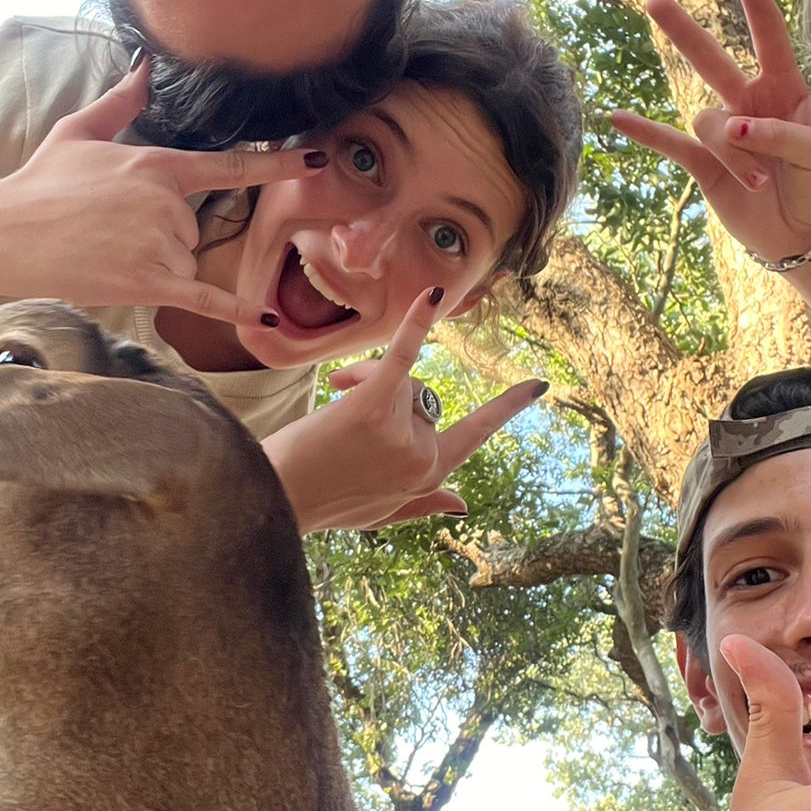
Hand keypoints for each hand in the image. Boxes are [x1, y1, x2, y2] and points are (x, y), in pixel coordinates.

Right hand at [0, 58, 325, 328]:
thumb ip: (121, 101)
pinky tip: (261, 319)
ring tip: (106, 252)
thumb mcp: (79, 132)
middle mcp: (166, 202)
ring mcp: (159, 243)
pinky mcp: (148, 282)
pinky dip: (233, 310)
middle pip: (194, 228)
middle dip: (162, 234)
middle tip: (108, 229)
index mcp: (156, 164)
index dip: (276, 165)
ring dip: (157, 263)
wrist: (4, 234)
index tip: (317, 159)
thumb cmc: (39, 183)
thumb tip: (145, 66)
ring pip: (186, 260)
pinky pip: (202, 297)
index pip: (230, 165)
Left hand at [261, 286, 547, 533]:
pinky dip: (417, 325)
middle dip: (389, 389)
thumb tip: (463, 503)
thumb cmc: (321, 504)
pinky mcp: (373, 406)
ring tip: (334, 393)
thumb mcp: (380, 514)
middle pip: (424, 396)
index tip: (537, 385)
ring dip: (369, 375)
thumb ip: (423, 505)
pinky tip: (433, 296)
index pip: (476, 434)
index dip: (505, 409)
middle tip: (341, 396)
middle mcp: (422, 457)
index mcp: (428, 477)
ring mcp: (401, 433)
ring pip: (403, 380)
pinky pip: (402, 356)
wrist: (273, 498)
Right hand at [611, 0, 810, 266]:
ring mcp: (724, 135)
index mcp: (786, 91)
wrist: (809, 236)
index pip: (770, 40)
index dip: (757, 4)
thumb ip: (782, 133)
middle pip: (713, 60)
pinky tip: (616, 118)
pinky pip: (669, 144)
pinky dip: (644, 132)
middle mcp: (749, 104)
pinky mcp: (704, 166)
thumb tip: (733, 127)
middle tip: (654, 0)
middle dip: (686, 33)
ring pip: (709, 124)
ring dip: (734, 155)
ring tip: (761, 183)